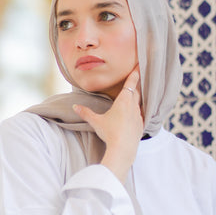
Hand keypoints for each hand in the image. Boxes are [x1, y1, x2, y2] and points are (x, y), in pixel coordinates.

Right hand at [72, 66, 143, 182]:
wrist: (123, 149)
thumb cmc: (110, 132)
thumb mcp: (96, 121)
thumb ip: (86, 113)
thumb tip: (75, 106)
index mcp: (123, 101)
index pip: (131, 83)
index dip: (135, 74)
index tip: (140, 65)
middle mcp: (133, 106)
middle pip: (136, 92)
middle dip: (136, 84)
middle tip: (137, 77)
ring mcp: (139, 116)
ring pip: (138, 104)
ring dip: (136, 99)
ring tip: (134, 97)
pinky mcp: (141, 126)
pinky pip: (140, 115)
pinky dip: (137, 112)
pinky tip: (134, 116)